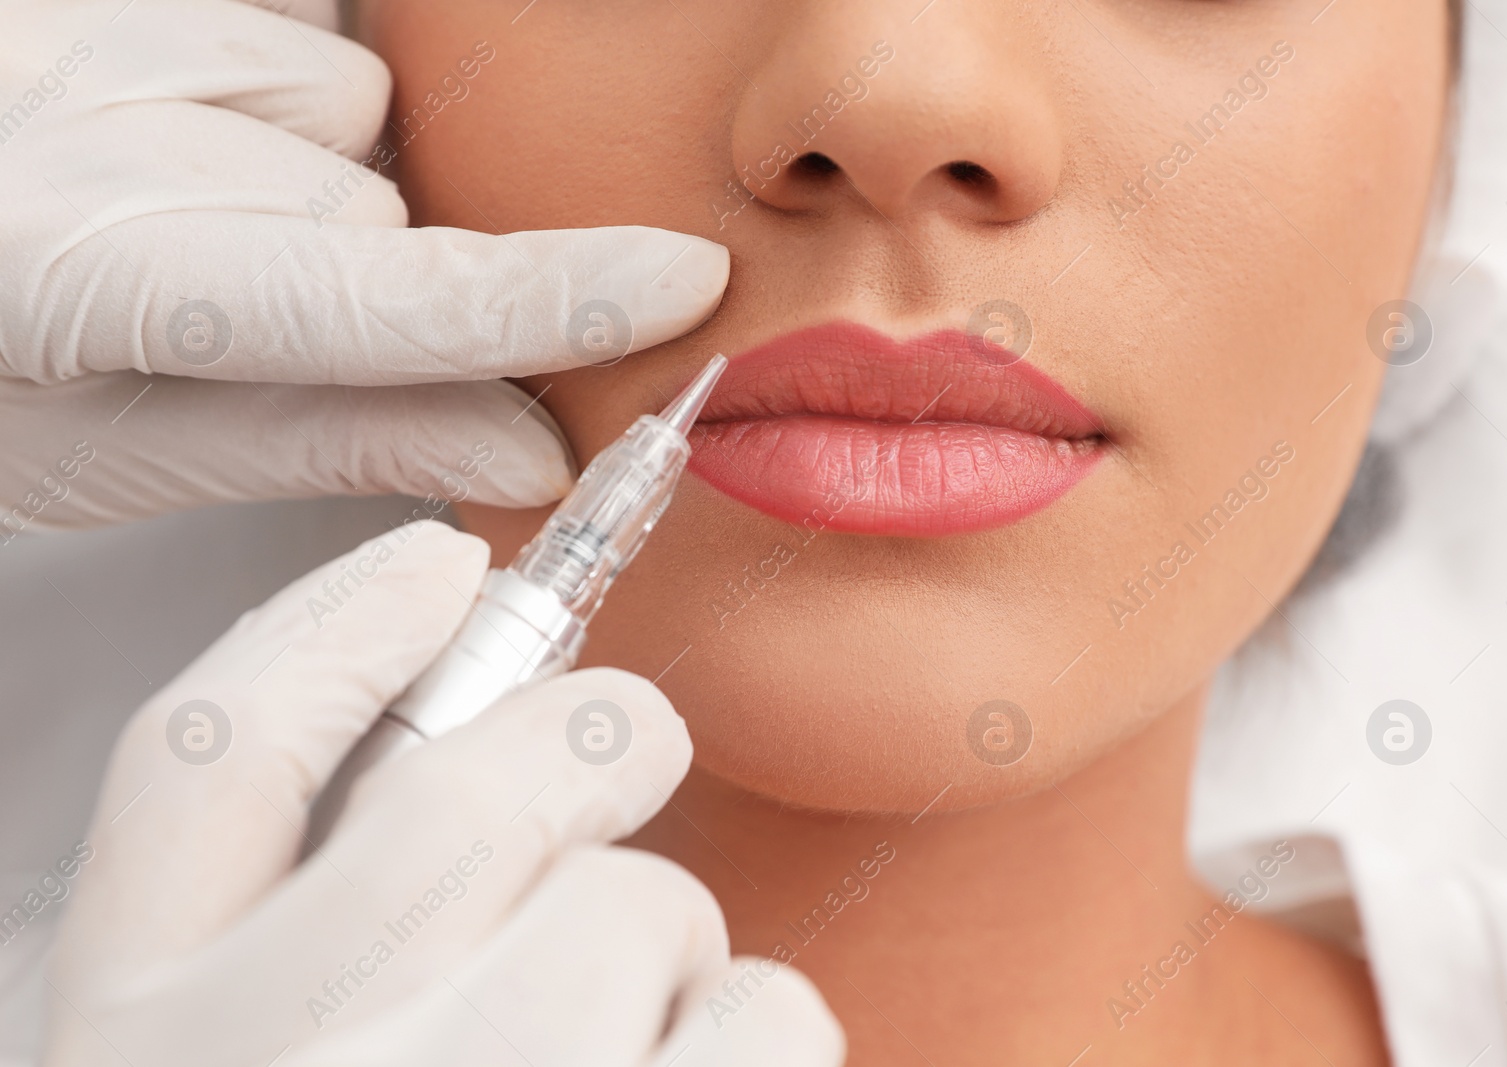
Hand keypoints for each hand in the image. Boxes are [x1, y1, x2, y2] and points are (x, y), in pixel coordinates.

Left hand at [0, 0, 727, 529]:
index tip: (678, 286)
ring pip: (343, 95)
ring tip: (196, 204)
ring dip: (314, 165)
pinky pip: (306, 19)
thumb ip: (329, 441)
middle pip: (374, 198)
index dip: (544, 297)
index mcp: (73, 271)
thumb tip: (527, 453)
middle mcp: (82, 113)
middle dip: (368, 270)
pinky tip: (202, 126)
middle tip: (244, 312)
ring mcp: (102, 18)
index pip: (373, 295)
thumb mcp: (110, 450)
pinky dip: (282, 81)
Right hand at [42, 521, 843, 1065]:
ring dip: (683, 952)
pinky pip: (764, 1019)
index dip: (336, 628)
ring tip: (639, 1061)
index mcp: (134, 1052)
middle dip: (593, 742)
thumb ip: (313, 954)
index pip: (208, 757)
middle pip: (469, 794)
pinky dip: (765, 1041)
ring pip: (646, 904)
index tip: (440, 565)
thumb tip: (483, 773)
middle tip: (627, 755)